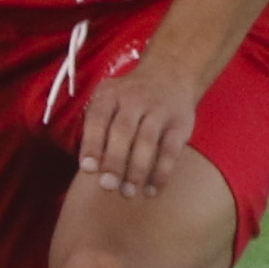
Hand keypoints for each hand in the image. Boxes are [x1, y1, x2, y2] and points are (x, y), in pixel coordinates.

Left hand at [69, 42, 208, 202]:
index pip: (98, 119)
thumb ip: (96, 127)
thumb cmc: (129, 98)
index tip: (88, 169)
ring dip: (137, 170)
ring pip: (147, 142)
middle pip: (123, 131)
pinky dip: (161, 172)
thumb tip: (88, 167)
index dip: (92, 144)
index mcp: (110, 95)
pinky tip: (152, 190)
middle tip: (108, 187)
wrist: (170, 74)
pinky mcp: (180, 124)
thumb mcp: (108, 100)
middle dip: (114, 161)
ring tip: (128, 193)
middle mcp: (134, 100)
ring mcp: (159, 111)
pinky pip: (170, 150)